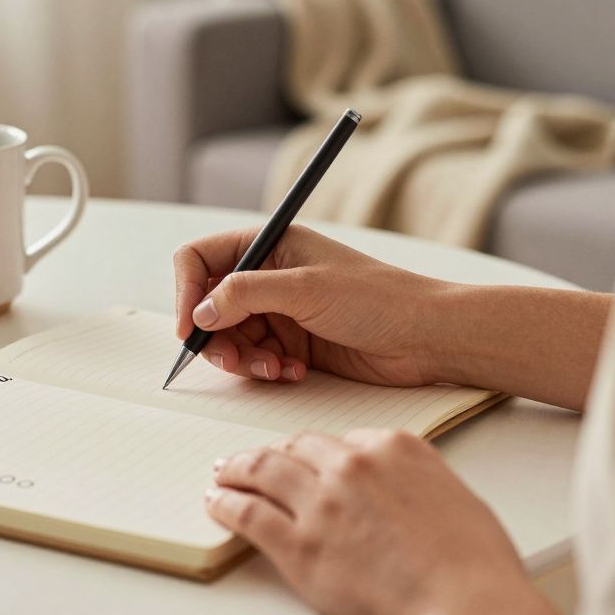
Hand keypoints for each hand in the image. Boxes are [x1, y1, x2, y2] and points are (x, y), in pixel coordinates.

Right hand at [173, 224, 446, 385]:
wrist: (427, 337)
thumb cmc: (378, 299)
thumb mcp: (304, 288)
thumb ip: (244, 295)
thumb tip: (199, 313)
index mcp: (270, 244)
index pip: (200, 259)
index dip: (187, 292)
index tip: (190, 328)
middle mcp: (269, 275)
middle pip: (208, 305)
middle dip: (216, 336)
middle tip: (233, 360)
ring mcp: (280, 310)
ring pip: (229, 337)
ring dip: (244, 358)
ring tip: (274, 367)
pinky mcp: (292, 342)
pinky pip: (256, 358)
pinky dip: (266, 369)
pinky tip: (294, 371)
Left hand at [206, 430, 568, 614]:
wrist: (466, 607)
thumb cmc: (476, 569)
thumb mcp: (456, 500)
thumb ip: (419, 486)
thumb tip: (403, 495)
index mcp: (396, 449)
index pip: (342, 440)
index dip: (317, 453)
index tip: (304, 459)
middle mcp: (353, 466)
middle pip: (297, 448)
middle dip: (274, 453)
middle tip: (256, 461)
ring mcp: (322, 502)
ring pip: (264, 471)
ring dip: (238, 469)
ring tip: (224, 473)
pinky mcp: (299, 544)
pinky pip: (249, 514)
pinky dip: (227, 504)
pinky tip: (216, 502)